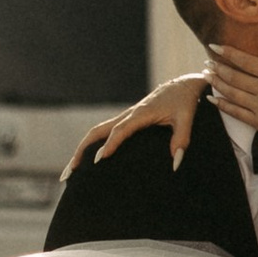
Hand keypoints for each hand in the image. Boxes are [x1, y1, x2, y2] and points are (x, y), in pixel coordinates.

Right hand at [63, 72, 207, 177]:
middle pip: (98, 131)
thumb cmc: (184, 101)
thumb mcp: (187, 118)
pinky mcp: (126, 120)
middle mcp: (129, 114)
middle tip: (71, 171)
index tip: (100, 158)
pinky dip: (92, 145)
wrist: (182, 85)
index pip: (121, 129)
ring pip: (97, 132)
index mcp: (141, 113)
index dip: (111, 143)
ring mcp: (125, 117)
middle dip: (82, 149)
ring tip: (71, 170)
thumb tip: (175, 162)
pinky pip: (104, 132)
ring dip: (82, 148)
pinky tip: (87, 160)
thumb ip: (182, 139)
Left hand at [210, 21, 257, 157]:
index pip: (246, 60)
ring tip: (205, 76)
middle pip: (234, 76)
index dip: (228, 52)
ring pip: (231, 92)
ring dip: (217, 83)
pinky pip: (234, 112)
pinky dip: (221, 105)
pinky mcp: (257, 122)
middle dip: (218, 68)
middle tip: (206, 62)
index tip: (213, 46)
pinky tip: (212, 100)